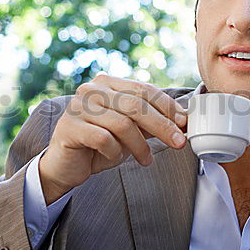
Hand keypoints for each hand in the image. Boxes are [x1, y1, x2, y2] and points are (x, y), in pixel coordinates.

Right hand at [38, 74, 187, 202]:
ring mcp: (77, 107)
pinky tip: (115, 157)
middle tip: (178, 142)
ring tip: (145, 159)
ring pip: (122, 123)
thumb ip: (150, 122)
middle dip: (162, 125)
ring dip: (139, 145)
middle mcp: (91, 90)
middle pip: (136, 105)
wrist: (65, 165)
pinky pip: (104, 139)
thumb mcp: (128, 131)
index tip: (184, 123)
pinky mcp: (69, 127)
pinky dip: (115, 152)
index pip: (143, 89)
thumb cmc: (98, 145)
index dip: (167, 106)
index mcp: (107, 83)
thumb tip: (182, 121)